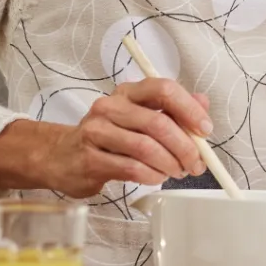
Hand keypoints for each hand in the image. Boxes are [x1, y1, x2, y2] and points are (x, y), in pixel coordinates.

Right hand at [40, 79, 211, 196]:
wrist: (60, 156)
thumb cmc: (108, 136)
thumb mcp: (138, 117)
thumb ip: (171, 110)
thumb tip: (203, 103)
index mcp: (128, 92)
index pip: (163, 88)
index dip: (189, 109)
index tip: (205, 130)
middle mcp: (110, 107)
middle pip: (158, 123)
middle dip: (185, 147)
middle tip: (196, 163)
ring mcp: (97, 132)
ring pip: (146, 147)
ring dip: (170, 164)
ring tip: (177, 171)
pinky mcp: (90, 158)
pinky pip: (131, 168)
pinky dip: (152, 175)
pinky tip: (156, 177)